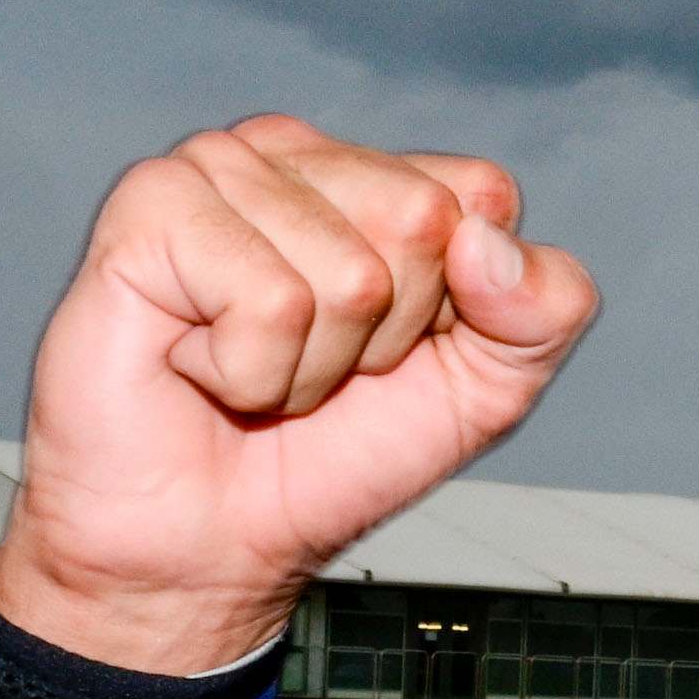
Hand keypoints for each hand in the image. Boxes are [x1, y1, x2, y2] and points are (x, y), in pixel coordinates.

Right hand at [0, 114, 597, 673]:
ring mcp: (217, 168)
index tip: (394, 351)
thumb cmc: (334, 457)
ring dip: (310, 364)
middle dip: (384, 334)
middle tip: (313, 366)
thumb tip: (486, 243)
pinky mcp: (152, 208)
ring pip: (350, 274)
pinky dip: (250, 371)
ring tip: (253, 373)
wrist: (213, 543)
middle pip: (423, 222)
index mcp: (375, 174)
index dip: (460, 305)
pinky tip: (199, 366)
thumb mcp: (488, 389)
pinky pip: (271, 301)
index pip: (482, 196)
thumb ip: (546, 310)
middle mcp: (295, 154)